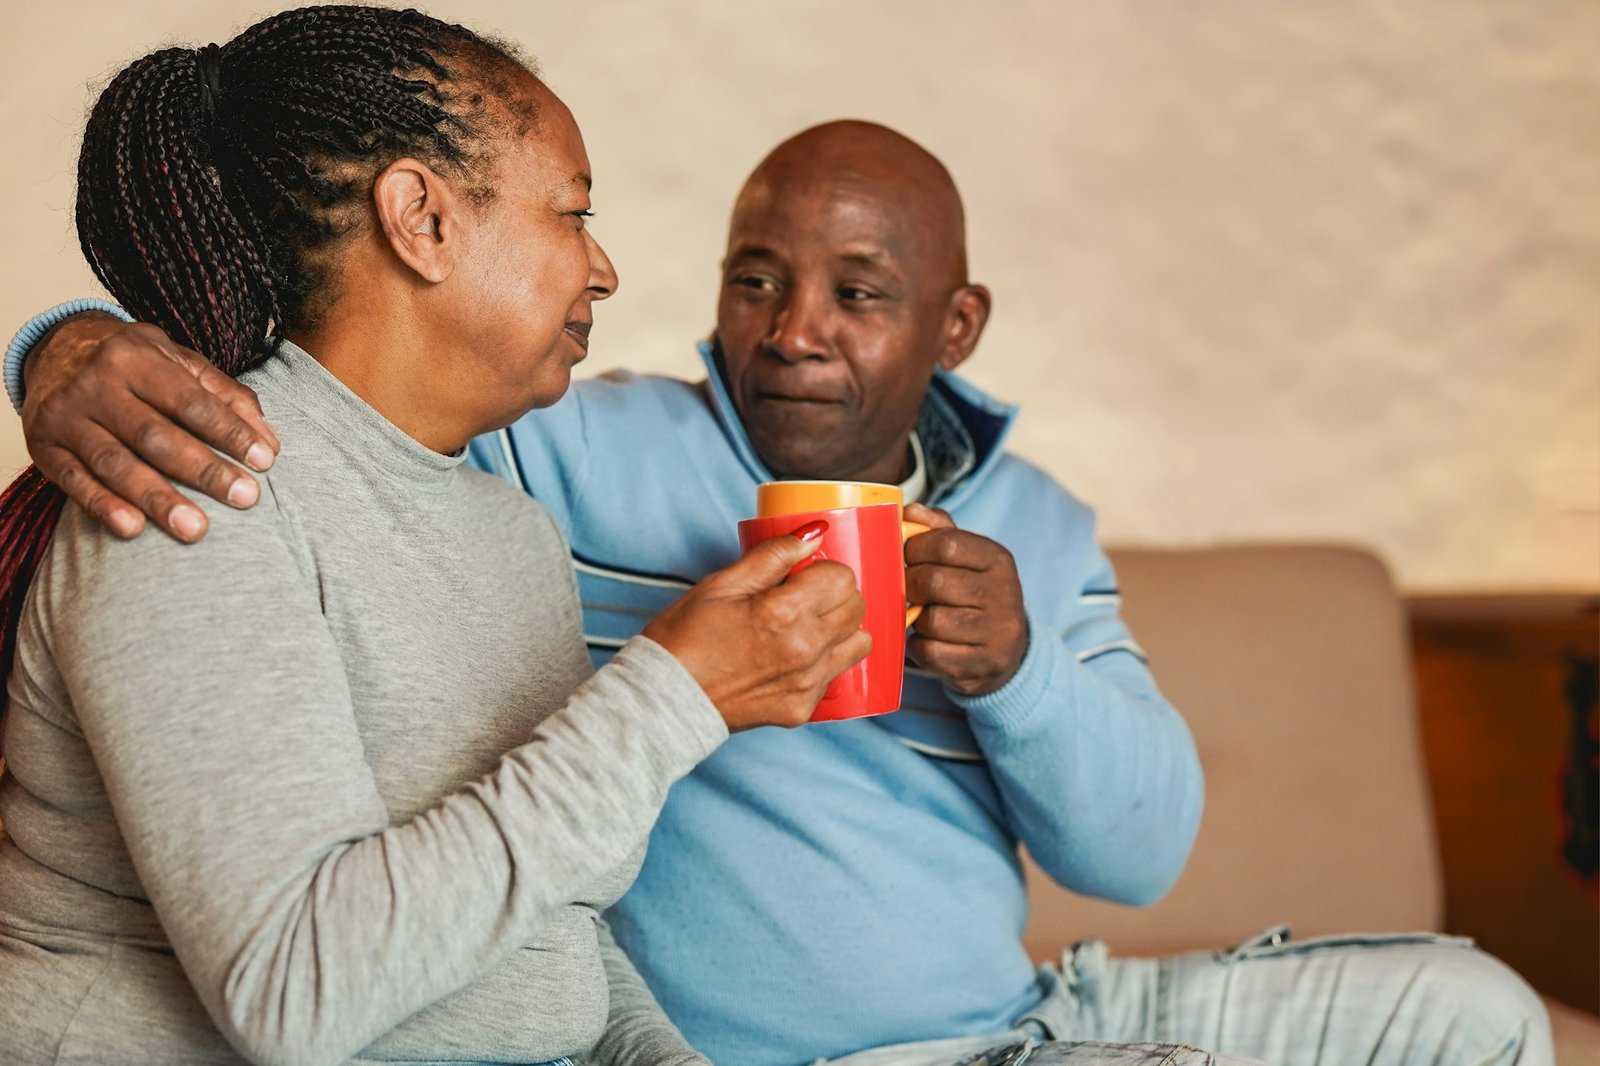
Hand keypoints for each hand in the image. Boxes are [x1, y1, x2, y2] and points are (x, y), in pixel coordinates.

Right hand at [20, 313, 280, 541]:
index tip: (265, 461)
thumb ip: (226, 397)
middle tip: (245, 498)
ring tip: (196, 530)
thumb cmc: (136, 363)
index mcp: (136, 357)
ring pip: (115, 462)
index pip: (190, 401)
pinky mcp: (43, 446)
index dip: (229, 431)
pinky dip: (103, 506)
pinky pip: (74, 481)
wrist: (56, 349)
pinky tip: (134, 528)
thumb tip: (269, 441)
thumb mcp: (179, 362)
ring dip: (156, 498)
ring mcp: (66, 415)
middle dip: (203, 470)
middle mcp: (96, 383)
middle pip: (155, 435)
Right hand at [643, 523, 870, 730]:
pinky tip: (794, 657)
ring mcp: (806, 683)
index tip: (803, 574)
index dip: (824, 569)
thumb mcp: (721, 584)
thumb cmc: (683, 640)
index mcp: (784, 612)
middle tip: (804, 597)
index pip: (842, 578)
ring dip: (840, 628)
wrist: (663, 702)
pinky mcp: (802, 709)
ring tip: (807, 626)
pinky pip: (835, 675)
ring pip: (858, 643)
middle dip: (836, 595)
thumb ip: (773, 555)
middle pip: (856, 607)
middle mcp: (805, 650)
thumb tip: (814, 533)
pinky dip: (824, 661)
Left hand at [904, 503, 1028, 696]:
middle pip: (933, 582)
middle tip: (909, 589)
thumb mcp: (966, 558)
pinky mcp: (984, 664)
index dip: (915, 549)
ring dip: (917, 619)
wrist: (1006, 650)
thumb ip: (938, 530)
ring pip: (931, 620)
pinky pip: (931, 652)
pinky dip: (920, 647)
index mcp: (998, 560)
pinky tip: (929, 641)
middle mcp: (1004, 594)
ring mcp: (997, 632)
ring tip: (925, 616)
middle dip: (911, 585)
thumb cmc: (974, 594)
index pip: (946, 544)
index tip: (907, 555)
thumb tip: (911, 511)